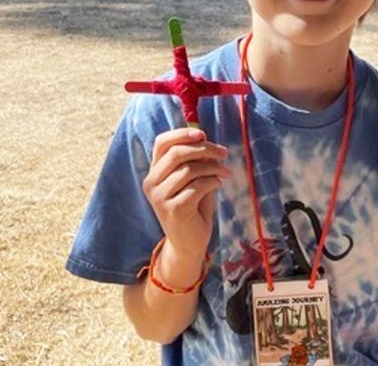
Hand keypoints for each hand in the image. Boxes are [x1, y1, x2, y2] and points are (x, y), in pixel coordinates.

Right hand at [143, 127, 229, 263]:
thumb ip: (194, 160)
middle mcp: (151, 183)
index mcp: (154, 171)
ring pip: (189, 169)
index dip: (182, 134)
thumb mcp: (193, 179)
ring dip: (213, 167)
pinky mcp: (173, 209)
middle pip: (177, 153)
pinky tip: (218, 184)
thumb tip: (205, 139)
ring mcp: (159, 197)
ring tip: (225, 172)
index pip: (161, 143)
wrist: (188, 243)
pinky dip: (212, 181)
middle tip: (223, 153)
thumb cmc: (193, 206)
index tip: (203, 134)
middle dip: (204, 148)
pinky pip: (197, 186)